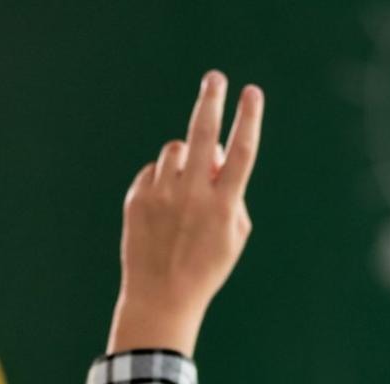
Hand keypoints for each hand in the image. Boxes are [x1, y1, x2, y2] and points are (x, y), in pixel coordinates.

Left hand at [108, 71, 264, 356]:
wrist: (161, 298)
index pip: (242, 152)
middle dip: (212, 100)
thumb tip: (220, 155)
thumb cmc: (205, 267)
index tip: (252, 93)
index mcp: (223, 206)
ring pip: (176, 151)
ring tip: (184, 191)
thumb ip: (233, 193)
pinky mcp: (137, 198)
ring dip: (184, 160)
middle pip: (205, 134)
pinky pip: (153, 170)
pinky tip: (163, 210)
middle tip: (215, 78)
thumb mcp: (233, 236)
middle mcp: (193, 196)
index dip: (248, 119)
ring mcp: (162, 196)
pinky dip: (162, 181)